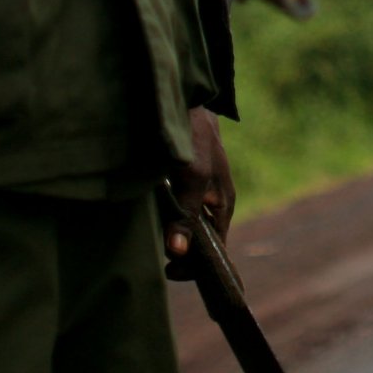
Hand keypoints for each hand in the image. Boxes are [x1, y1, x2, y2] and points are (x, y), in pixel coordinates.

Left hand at [163, 106, 234, 265]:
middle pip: (201, 240)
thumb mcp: (192, 178)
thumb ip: (185, 215)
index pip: (217, 250)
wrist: (186, 100)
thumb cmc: (196, 138)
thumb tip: (177, 252)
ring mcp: (197, 191)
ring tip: (152, 244)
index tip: (171, 273)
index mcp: (223, 205)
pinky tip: (149, 220)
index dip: (198, 266)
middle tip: (158, 262)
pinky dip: (164, 219)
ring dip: (171, 236)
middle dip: (182, 254)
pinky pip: (176, 209)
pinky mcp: (182, 180)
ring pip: (187, 225)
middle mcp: (212, 202)